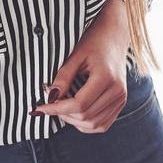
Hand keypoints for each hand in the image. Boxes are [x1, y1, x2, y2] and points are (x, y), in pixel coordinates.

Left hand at [33, 0, 130, 132]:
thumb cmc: (94, 42)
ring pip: (94, 125)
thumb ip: (63, 77)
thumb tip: (50, 97)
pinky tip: (75, 113)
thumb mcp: (75, 55)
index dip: (57, 108)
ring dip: (74, 121)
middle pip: (86, 117)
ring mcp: (121, 99)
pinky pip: (102, 124)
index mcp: (106, 77)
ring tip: (62, 108)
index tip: (41, 107)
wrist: (114, 38)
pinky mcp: (120, 104)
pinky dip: (86, 124)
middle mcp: (117, 91)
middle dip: (64, 114)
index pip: (79, 104)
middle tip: (50, 105)